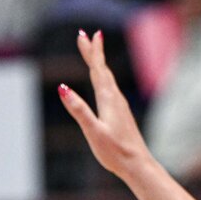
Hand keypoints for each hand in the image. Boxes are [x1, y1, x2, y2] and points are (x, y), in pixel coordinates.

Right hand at [58, 30, 151, 179]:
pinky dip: (104, 80)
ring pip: (108, 79)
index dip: (92, 51)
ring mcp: (120, 106)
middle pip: (102, 70)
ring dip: (99, 65)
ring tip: (94, 56)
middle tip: (87, 36)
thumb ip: (78, 110)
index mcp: (107, 99)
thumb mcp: (93, 131)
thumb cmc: (115, 152)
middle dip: (94, 53)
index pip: (97, 69)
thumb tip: (63, 88)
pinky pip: (111, 90)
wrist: (137, 165)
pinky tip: (104, 85)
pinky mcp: (121, 115)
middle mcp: (115, 99)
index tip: (85, 34)